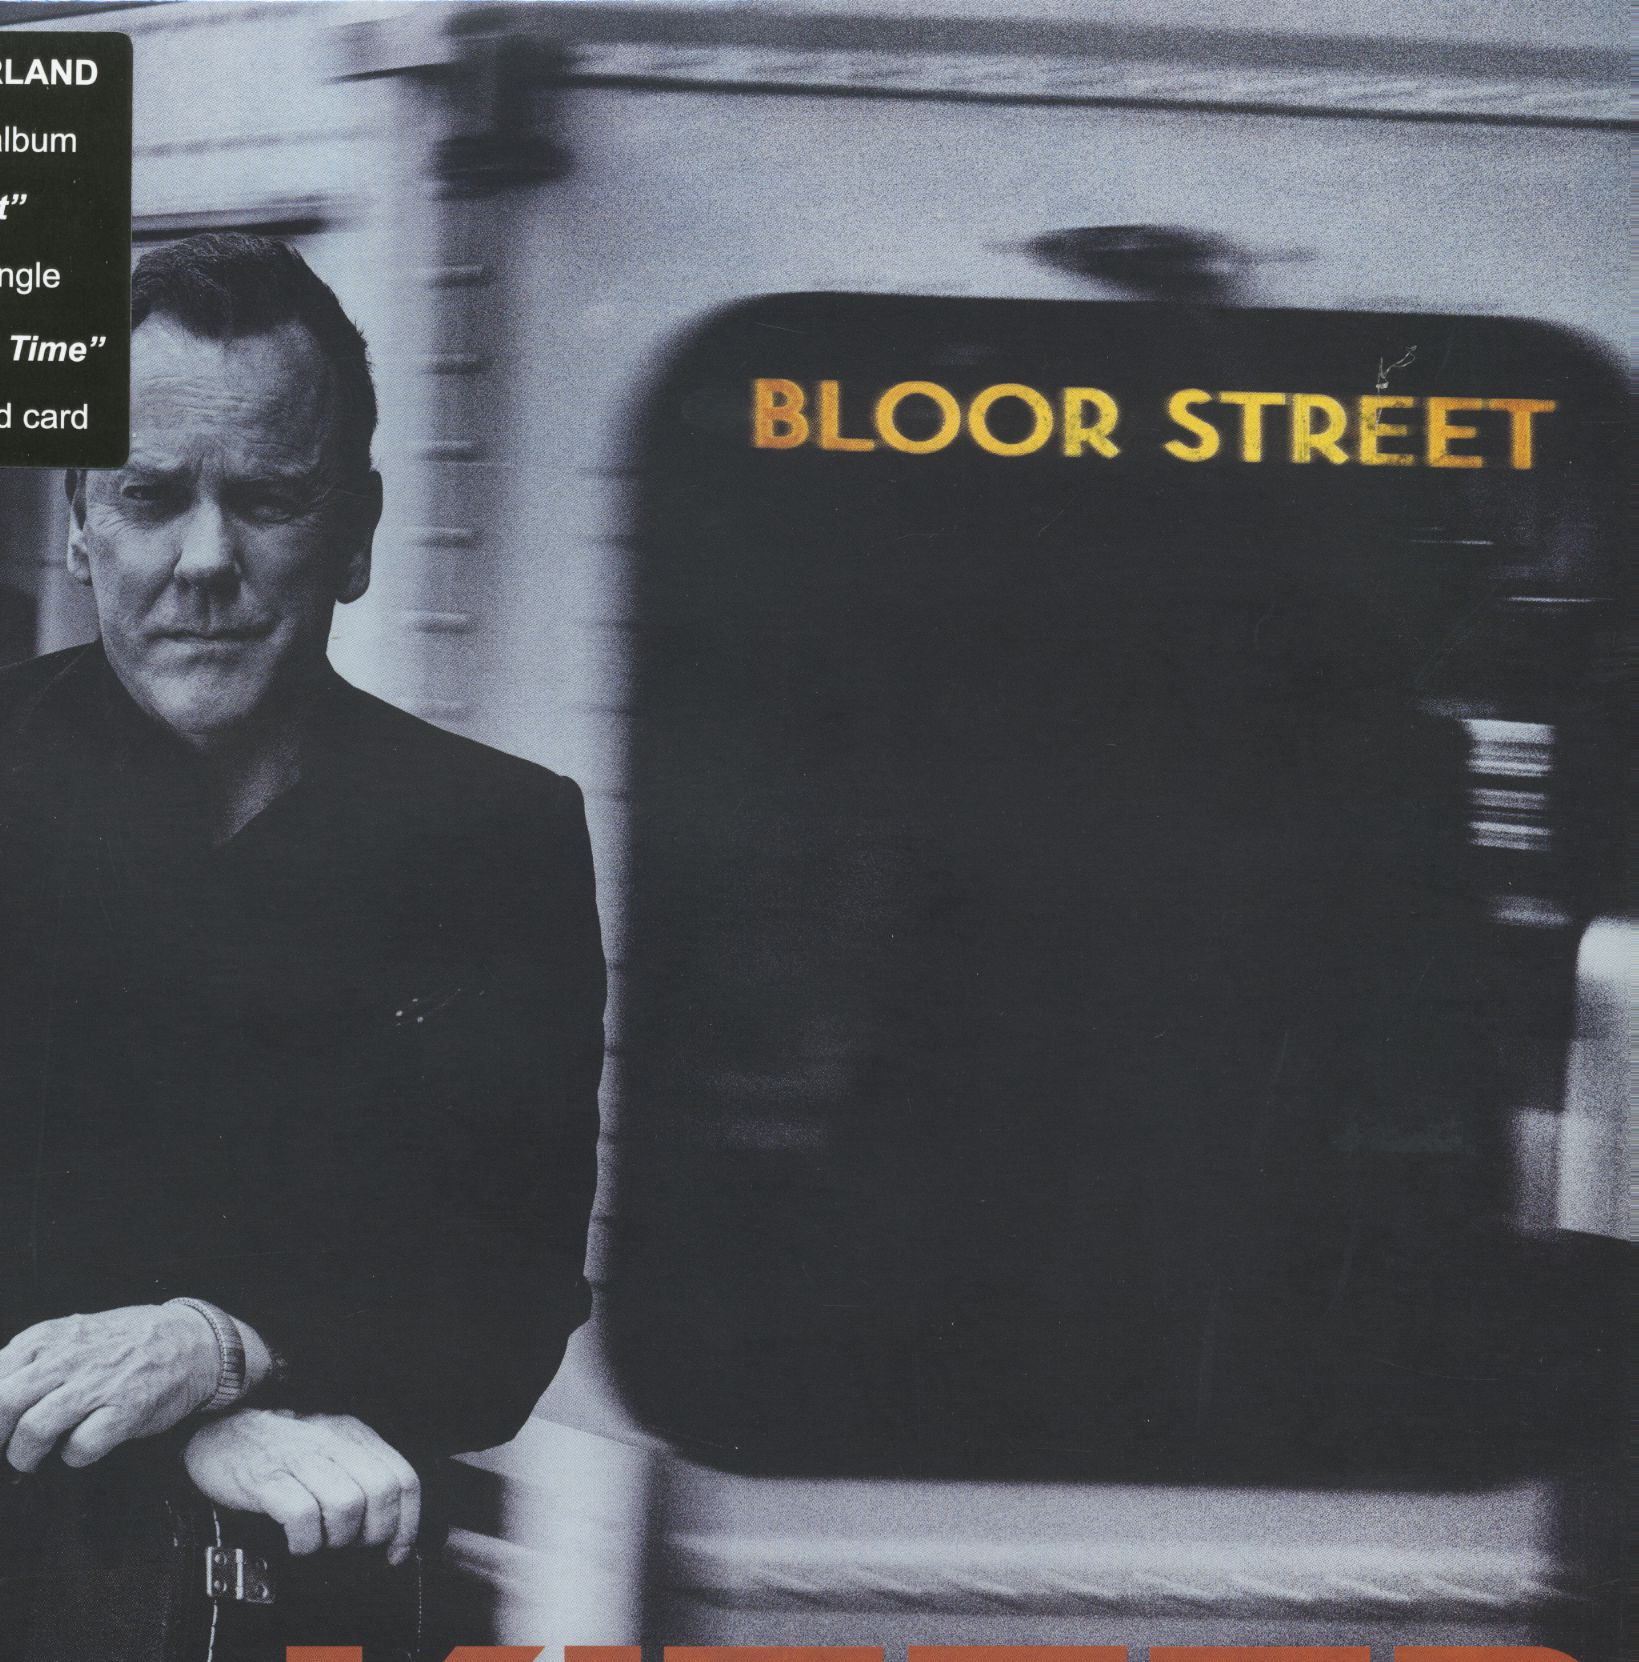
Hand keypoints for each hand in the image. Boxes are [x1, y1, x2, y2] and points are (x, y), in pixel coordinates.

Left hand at [0, 1304, 219, 1470]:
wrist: (193, 1340)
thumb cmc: (127, 1343)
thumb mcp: (71, 1335)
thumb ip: (30, 1359)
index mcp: (48, 1337)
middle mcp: (69, 1357)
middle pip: (3, 1405)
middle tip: (6, 1448)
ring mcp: (98, 1382)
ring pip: (34, 1430)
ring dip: (26, 1455)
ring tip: (32, 1459)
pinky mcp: (126, 1409)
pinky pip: (79, 1449)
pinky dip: (73, 1457)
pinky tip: (80, 1448)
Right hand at [183, 1407, 420, 1564]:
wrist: (218, 1433)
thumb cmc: (280, 1451)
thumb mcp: (329, 1449)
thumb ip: (360, 1473)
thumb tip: (391, 1525)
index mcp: (355, 1435)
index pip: (404, 1478)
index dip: (407, 1522)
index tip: (396, 1551)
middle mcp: (333, 1442)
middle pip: (383, 1492)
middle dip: (375, 1532)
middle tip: (353, 1545)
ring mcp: (300, 1459)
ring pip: (348, 1505)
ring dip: (339, 1538)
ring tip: (321, 1541)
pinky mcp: (267, 1479)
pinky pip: (303, 1517)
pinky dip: (305, 1541)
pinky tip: (296, 1541)